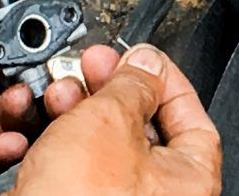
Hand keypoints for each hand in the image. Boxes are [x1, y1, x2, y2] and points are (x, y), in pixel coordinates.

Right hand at [8, 44, 221, 194]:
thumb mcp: (111, 120)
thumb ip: (132, 84)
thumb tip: (145, 64)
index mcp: (191, 180)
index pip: (190, 114)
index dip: (163, 78)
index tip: (142, 58)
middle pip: (143, 126)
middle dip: (113, 88)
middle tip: (96, 65)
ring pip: (106, 143)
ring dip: (83, 108)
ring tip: (63, 89)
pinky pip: (79, 166)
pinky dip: (65, 139)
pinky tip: (47, 119)